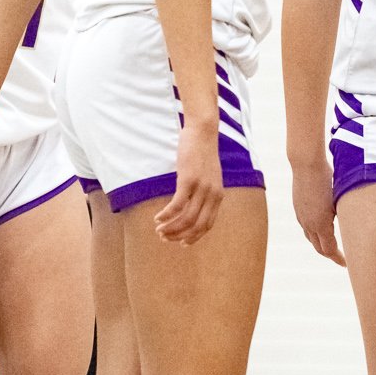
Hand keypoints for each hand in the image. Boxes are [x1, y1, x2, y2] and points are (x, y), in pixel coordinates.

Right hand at [155, 120, 224, 245]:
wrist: (203, 131)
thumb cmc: (202, 152)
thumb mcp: (208, 175)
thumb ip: (204, 191)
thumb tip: (192, 204)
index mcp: (218, 196)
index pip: (208, 225)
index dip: (194, 237)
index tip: (182, 243)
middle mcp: (212, 195)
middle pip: (196, 226)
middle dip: (179, 236)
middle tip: (165, 238)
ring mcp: (201, 188)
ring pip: (186, 218)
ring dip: (171, 228)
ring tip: (159, 230)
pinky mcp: (188, 180)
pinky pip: (177, 205)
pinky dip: (166, 215)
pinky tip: (157, 218)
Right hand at [291, 156, 342, 264]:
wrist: (306, 164)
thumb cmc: (328, 178)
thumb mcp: (340, 198)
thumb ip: (344, 215)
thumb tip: (354, 227)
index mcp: (321, 224)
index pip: (329, 250)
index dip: (338, 259)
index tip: (347, 264)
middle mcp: (309, 224)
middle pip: (319, 248)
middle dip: (330, 255)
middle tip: (342, 259)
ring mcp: (301, 217)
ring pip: (311, 238)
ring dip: (321, 245)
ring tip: (331, 246)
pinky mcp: (298, 209)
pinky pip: (306, 227)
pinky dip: (314, 233)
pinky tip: (321, 229)